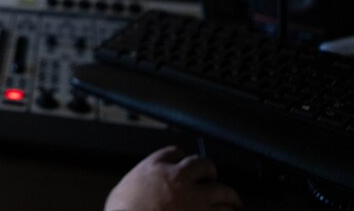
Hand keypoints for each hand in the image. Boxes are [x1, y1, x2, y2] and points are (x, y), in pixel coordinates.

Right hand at [104, 146, 242, 210]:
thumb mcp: (122, 192)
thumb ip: (139, 185)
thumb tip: (140, 191)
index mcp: (155, 167)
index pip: (174, 152)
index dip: (180, 158)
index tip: (183, 163)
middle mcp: (178, 178)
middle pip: (204, 165)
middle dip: (210, 172)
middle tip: (212, 180)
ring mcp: (195, 198)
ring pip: (223, 190)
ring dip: (228, 197)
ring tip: (232, 202)